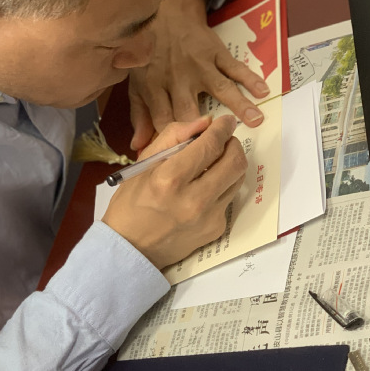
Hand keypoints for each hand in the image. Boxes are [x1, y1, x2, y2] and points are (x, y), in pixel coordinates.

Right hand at [102, 115, 246, 269]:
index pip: (210, 145)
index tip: (224, 122)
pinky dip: (221, 186)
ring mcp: (208, 217)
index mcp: (170, 179)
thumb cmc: (131, 203)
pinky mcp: (216, 229)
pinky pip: (229, 198)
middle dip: (233, 144)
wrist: (131, 248)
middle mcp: (194, 199)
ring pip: (238, 179)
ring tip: (215, 162)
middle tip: (223, 140)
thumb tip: (204, 123)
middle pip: (234, 161)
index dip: (222, 128)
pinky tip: (205, 188)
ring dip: (231, 164)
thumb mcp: (144, 163)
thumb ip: (173, 136)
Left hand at [128, 0, 269, 150]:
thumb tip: (138, 148)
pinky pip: (235, 67)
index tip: (183, 163)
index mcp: (155, 88)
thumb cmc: (150, 57)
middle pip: (190, 109)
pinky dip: (250, 78)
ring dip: (238, 105)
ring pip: (220, 88)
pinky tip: (263, 91)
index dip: (172, 143)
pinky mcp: (216, 53)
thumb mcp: (137, 84)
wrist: (166, 16)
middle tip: (216, 150)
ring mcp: (200, 65)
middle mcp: (178, 78)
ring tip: (256, 121)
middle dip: (201, 131)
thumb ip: (139, 117)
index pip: (164, 121)